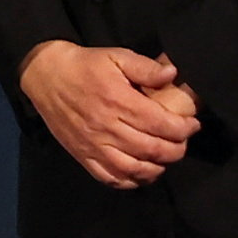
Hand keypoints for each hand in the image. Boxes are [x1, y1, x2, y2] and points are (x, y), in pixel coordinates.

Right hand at [21, 40, 202, 189]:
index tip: (192, 124)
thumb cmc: (85, 66)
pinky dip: (130, 181)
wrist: (45, 76)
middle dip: (176, 149)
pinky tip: (141, 172)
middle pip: (152, 149)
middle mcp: (106, 127)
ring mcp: (93, 144)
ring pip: (134, 168)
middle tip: (182, 141)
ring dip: (157, 167)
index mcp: (118, 101)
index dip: (184, 128)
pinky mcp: (83, 155)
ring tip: (164, 157)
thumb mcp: (116, 56)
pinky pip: (110, 177)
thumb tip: (172, 75)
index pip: (161, 124)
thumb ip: (145, 67)